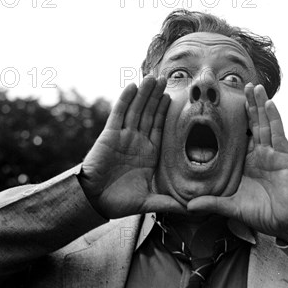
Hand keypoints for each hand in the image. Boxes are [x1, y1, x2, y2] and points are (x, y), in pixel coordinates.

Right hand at [79, 76, 185, 218]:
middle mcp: (137, 142)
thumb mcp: (150, 202)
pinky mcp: (109, 135)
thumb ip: (170, 203)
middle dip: (156, 96)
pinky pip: (119, 114)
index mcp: (149, 154)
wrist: (94, 202)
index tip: (174, 97)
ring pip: (136, 110)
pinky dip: (125, 99)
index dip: (166, 112)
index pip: (160, 127)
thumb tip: (192, 210)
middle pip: (149, 113)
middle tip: (166, 78)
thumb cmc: (120, 203)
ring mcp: (123, 136)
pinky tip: (132, 86)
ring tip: (153, 77)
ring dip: (144, 93)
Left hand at [187, 84, 287, 241]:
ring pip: (265, 124)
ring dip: (260, 104)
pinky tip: (269, 104)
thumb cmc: (259, 214)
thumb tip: (187, 206)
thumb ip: (211, 202)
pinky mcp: (285, 158)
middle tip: (241, 84)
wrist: (281, 225)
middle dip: (248, 104)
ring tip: (254, 87)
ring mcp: (273, 154)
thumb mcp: (230, 206)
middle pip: (253, 123)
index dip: (232, 120)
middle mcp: (260, 154)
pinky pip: (278, 135)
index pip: (238, 135)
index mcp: (247, 161)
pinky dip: (274, 118)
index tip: (221, 103)